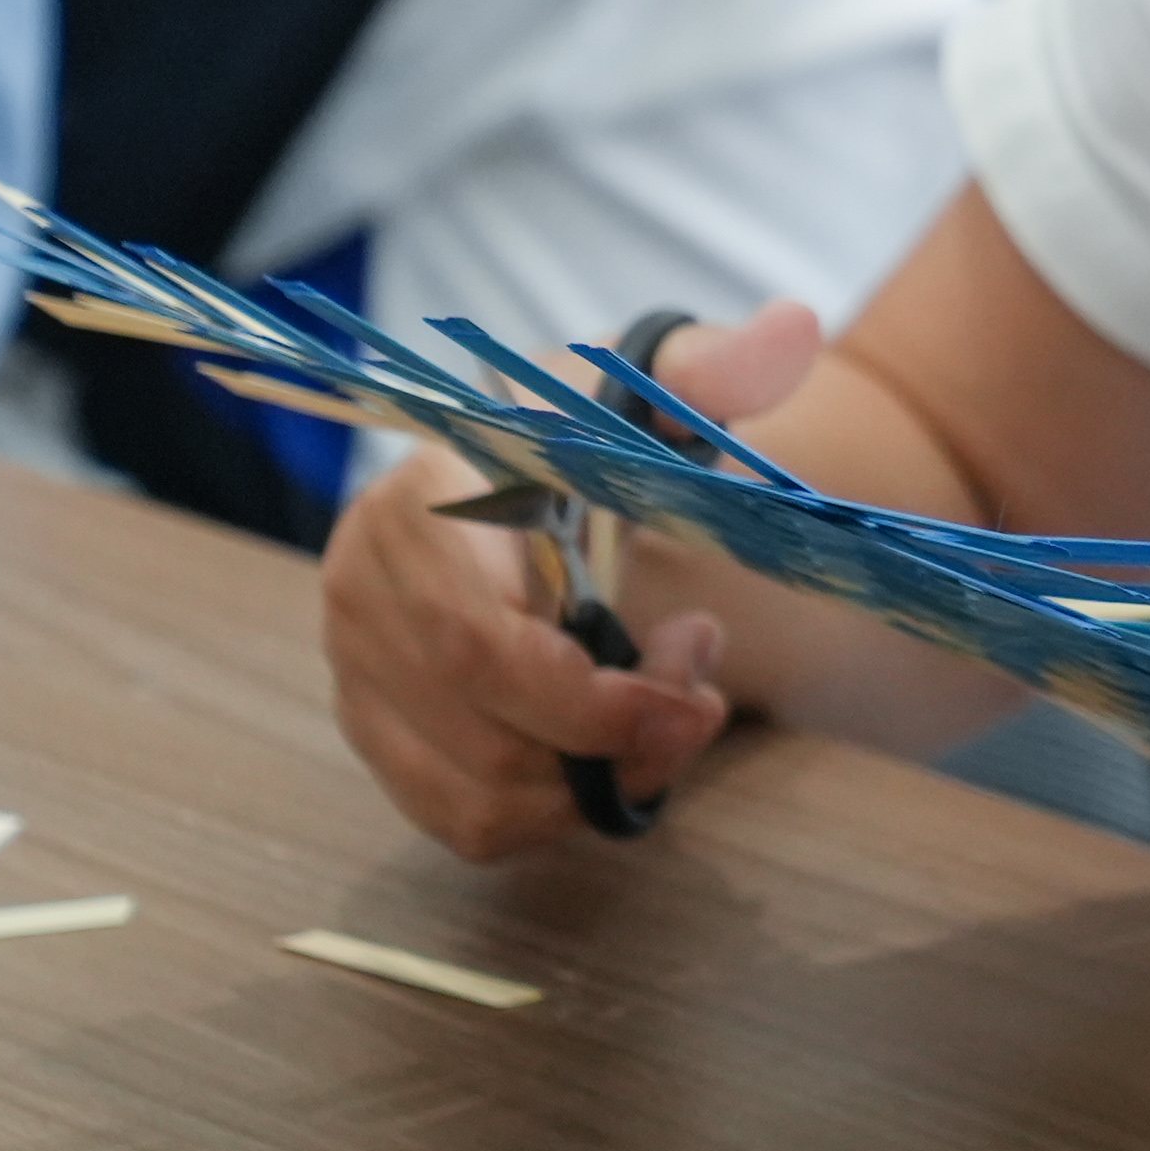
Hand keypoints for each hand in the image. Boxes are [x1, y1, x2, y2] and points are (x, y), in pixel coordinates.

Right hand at [314, 299, 815, 857]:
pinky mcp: (382, 736)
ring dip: (600, 780)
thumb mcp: (646, 386)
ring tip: (666, 704)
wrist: (531, 469)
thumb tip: (792, 330)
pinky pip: (467, 821)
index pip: (483, 646)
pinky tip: (615, 747)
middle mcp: (361, 598)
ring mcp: (358, 677)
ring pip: (481, 798)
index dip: (596, 700)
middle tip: (704, 699)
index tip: (697, 676)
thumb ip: (716, 365)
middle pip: (487, 738)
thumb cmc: (588, 429)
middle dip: (619, 745)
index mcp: (413, 508)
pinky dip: (560, 809)